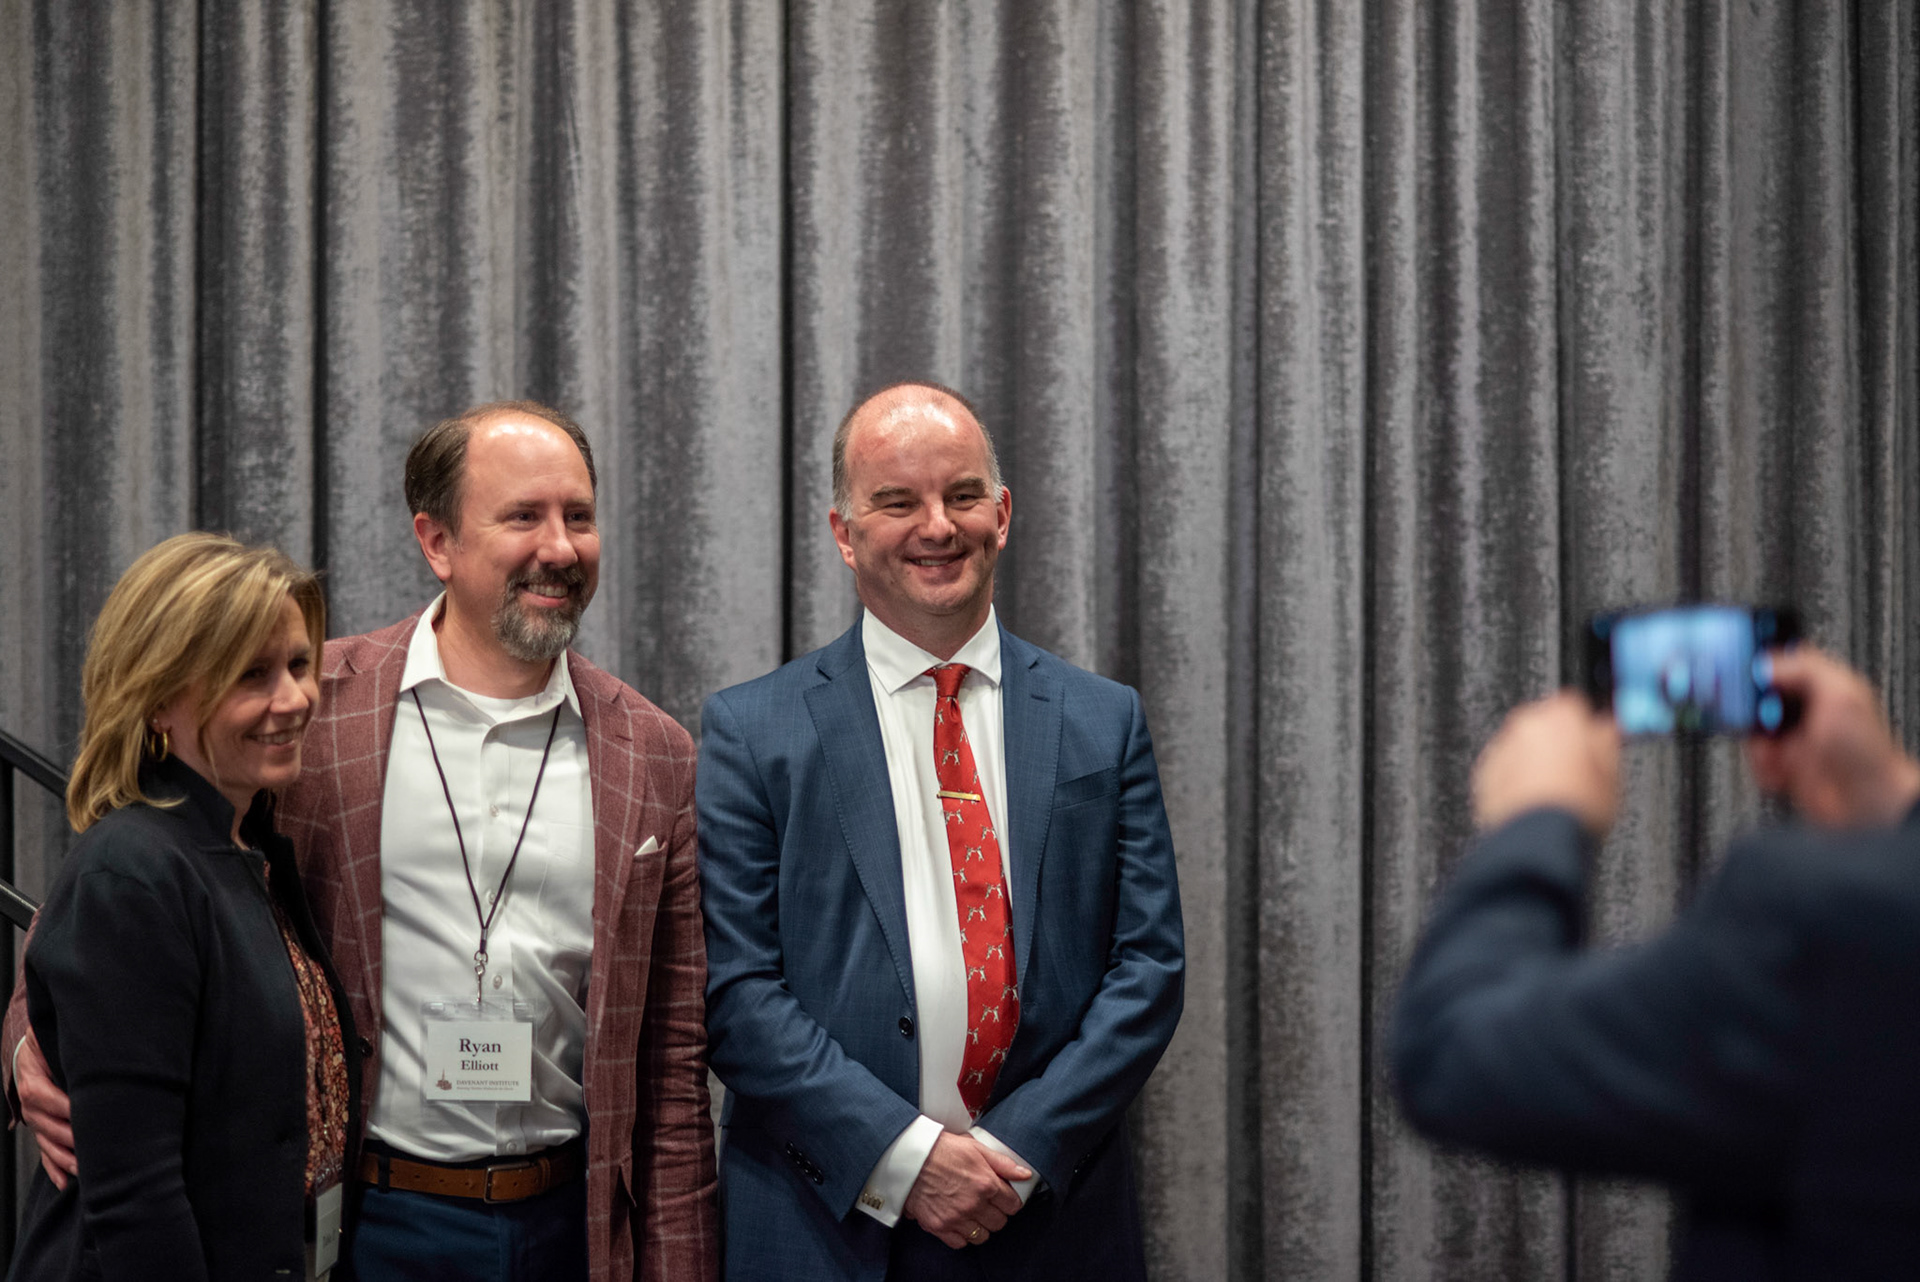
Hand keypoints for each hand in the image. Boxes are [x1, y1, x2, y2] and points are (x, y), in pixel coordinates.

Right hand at [15, 1029, 76, 1189]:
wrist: (28, 1054)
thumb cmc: (45, 1046)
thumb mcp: (48, 1041)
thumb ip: (66, 1048)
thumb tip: (90, 1047)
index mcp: (32, 1083)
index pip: (46, 1098)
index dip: (66, 1107)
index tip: (88, 1115)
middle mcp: (31, 1107)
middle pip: (49, 1126)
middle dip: (71, 1138)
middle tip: (93, 1147)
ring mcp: (35, 1120)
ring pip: (48, 1143)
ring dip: (64, 1158)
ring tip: (82, 1169)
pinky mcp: (41, 1129)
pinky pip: (45, 1152)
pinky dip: (54, 1168)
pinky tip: (64, 1181)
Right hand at [901, 1131, 1030, 1249]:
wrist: (910, 1157)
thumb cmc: (942, 1149)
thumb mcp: (976, 1148)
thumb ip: (1003, 1163)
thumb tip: (1026, 1174)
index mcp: (986, 1184)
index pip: (1013, 1205)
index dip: (1010, 1201)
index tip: (1004, 1198)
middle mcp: (974, 1204)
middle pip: (999, 1222)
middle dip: (996, 1214)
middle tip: (988, 1205)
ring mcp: (956, 1218)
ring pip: (982, 1236)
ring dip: (980, 1227)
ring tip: (973, 1214)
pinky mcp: (939, 1226)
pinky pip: (960, 1243)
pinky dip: (961, 1236)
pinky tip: (959, 1222)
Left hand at [1472, 691, 1621, 836]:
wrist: (1539, 839)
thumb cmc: (1576, 808)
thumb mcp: (1612, 774)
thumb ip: (1607, 741)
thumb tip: (1606, 729)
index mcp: (1560, 716)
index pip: (1575, 706)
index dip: (1585, 728)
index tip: (1590, 745)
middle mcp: (1525, 725)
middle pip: (1545, 725)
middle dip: (1557, 744)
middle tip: (1574, 774)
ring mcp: (1501, 749)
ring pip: (1522, 748)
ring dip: (1534, 763)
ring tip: (1553, 794)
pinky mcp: (1484, 774)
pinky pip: (1504, 770)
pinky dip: (1515, 781)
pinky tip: (1534, 803)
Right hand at [1745, 647, 1919, 827]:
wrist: (1865, 805)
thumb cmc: (1866, 753)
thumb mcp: (1841, 696)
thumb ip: (1805, 669)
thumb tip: (1767, 664)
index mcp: (1823, 686)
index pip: (1783, 663)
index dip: (1760, 666)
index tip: (1745, 675)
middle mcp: (1807, 711)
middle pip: (1759, 698)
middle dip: (1750, 710)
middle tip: (1755, 719)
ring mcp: (1795, 739)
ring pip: (1752, 731)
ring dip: (1757, 744)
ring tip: (1774, 753)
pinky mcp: (1785, 766)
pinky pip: (1756, 760)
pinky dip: (1761, 768)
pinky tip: (1780, 772)